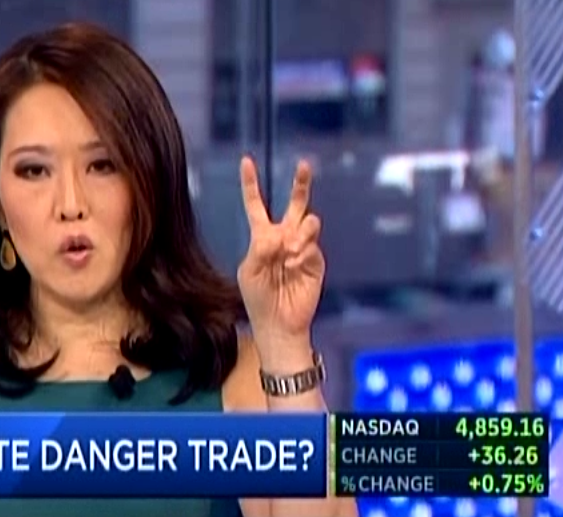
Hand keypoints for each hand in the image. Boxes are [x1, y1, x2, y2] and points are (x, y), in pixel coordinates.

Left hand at [237, 157, 324, 344]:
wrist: (279, 323)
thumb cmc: (258, 298)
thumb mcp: (250, 271)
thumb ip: (260, 248)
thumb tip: (281, 235)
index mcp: (262, 237)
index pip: (256, 205)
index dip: (251, 184)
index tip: (246, 161)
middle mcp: (284, 237)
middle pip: (295, 204)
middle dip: (301, 184)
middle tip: (304, 165)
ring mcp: (302, 247)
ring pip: (307, 222)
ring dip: (298, 233)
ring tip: (290, 253)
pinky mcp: (316, 260)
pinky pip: (312, 245)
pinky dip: (302, 252)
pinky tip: (294, 265)